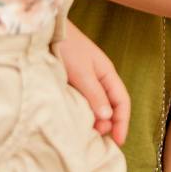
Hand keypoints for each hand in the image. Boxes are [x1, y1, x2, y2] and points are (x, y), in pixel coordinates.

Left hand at [55, 24, 129, 144]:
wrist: (48, 30)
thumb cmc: (68, 47)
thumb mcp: (82, 73)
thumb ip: (94, 94)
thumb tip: (107, 117)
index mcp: (107, 74)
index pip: (122, 102)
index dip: (122, 121)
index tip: (118, 141)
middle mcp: (99, 79)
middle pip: (111, 105)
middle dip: (109, 123)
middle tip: (97, 138)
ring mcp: (86, 80)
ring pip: (97, 105)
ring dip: (95, 119)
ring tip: (87, 132)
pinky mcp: (72, 82)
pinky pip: (83, 101)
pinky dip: (84, 113)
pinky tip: (77, 120)